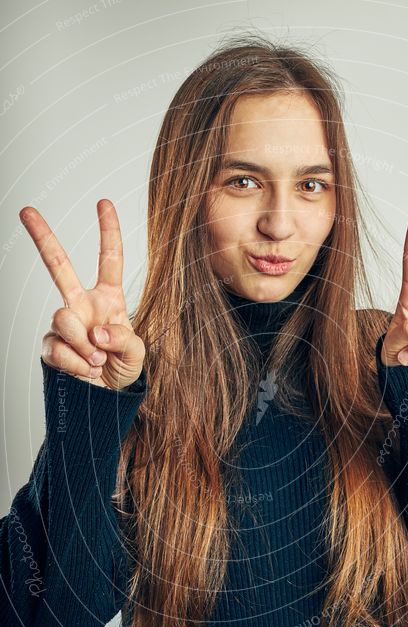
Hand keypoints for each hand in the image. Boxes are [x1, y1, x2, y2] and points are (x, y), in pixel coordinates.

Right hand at [20, 199, 145, 389]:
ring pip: (63, 318)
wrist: (107, 399)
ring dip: (82, 343)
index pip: (109, 260)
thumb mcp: (136, 354)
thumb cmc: (124, 370)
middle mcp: (82, 305)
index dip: (108, 232)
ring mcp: (65, 324)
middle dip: (42, 237)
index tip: (103, 203)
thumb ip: (123, 339)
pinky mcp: (52, 346)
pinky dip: (75, 363)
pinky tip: (85, 371)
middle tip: (27, 211)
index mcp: (108, 298)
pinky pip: (57, 348)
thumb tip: (97, 332)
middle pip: (59, 265)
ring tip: (97, 362)